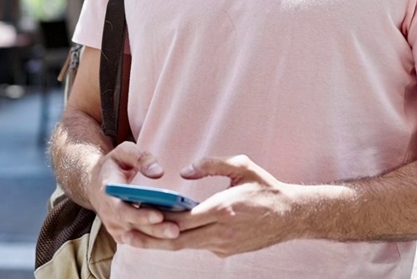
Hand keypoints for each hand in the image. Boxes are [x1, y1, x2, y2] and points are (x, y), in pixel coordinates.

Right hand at [88, 142, 180, 243]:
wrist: (94, 183)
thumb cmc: (113, 165)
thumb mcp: (123, 152)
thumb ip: (141, 158)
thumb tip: (158, 172)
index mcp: (107, 192)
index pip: (123, 209)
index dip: (140, 215)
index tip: (159, 215)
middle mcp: (108, 213)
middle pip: (133, 227)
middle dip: (155, 230)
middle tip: (176, 230)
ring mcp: (114, 225)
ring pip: (136, 236)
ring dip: (156, 238)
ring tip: (177, 233)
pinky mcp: (120, 233)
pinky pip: (137, 240)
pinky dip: (153, 239)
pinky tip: (170, 235)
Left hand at [125, 154, 300, 257]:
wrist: (291, 216)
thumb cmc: (266, 188)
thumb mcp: (241, 166)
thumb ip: (211, 164)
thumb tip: (184, 169)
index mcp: (222, 209)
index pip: (181, 218)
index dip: (157, 217)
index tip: (137, 211)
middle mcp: (220, 231)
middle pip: (176, 239)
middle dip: (148, 238)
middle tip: (124, 234)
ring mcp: (223, 245)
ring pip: (185, 246)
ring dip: (160, 243)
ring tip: (136, 238)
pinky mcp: (226, 251)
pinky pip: (199, 245)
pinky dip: (181, 240)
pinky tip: (166, 234)